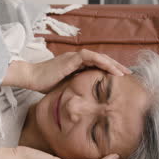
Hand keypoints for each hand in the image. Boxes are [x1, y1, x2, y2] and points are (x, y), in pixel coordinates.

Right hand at [1, 49, 131, 93]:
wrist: (30, 78)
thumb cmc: (43, 85)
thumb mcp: (63, 89)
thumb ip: (74, 90)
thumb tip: (83, 102)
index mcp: (75, 65)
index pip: (96, 65)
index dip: (108, 71)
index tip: (119, 79)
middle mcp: (76, 59)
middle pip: (100, 60)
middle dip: (115, 67)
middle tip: (128, 74)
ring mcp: (74, 57)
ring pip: (99, 57)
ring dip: (113, 64)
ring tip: (124, 73)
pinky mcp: (71, 59)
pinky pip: (91, 58)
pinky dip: (103, 63)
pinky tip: (112, 70)